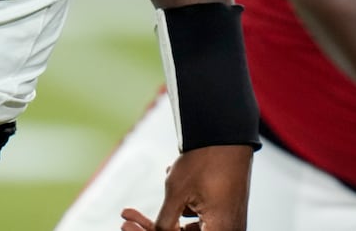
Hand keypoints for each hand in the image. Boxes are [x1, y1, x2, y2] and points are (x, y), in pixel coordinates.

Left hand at [119, 145, 250, 230]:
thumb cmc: (205, 161)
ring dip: (168, 212)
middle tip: (127, 220)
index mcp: (219, 230)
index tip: (130, 228)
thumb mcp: (176, 193)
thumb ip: (163, 223)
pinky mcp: (224, 210)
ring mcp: (227, 221)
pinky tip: (171, 177)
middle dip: (154, 227)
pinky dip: (182, 203)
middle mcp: (228, 229)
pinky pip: (199, 216)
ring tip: (151, 192)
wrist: (227, 134)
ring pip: (189, 227)